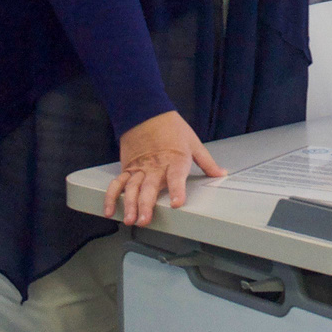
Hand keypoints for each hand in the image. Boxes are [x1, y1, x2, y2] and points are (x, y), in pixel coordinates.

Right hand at [102, 111, 224, 226]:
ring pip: (132, 188)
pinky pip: (117, 184)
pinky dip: (111, 197)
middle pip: (149, 187)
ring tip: (129, 219)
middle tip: (144, 220)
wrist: (146, 112)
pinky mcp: (127, 168)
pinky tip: (110, 210)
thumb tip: (221, 173)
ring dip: (129, 204)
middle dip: (146, 205)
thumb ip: (206, 162)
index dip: (176, 190)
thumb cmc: (171, 127)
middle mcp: (156, 166)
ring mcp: (139, 168)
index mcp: (175, 160)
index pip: (176, 177)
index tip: (176, 202)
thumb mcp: (193, 142)